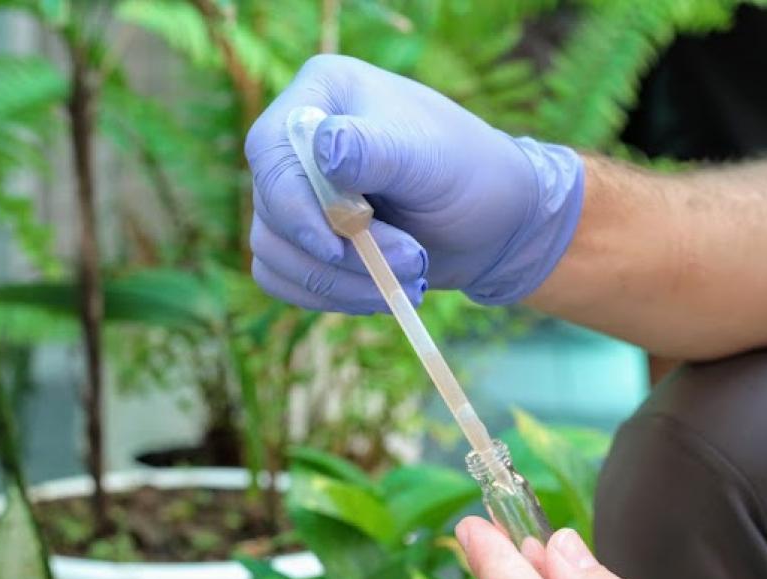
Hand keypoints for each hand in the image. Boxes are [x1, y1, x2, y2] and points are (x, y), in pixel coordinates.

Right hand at [244, 54, 583, 313]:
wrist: (496, 225)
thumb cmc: (471, 175)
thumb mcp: (430, 157)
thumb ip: (376, 151)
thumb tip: (325, 148)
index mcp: (322, 94)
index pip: (270, 148)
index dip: (293, 203)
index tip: (337, 242)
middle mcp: (297, 141)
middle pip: (272, 209)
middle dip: (340, 253)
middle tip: (412, 261)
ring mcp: (295, 194)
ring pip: (274, 252)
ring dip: (341, 283)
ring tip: (410, 279)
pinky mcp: (303, 241)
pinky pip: (283, 280)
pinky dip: (330, 297)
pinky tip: (382, 293)